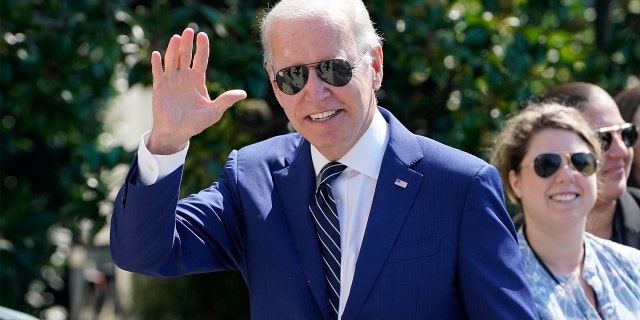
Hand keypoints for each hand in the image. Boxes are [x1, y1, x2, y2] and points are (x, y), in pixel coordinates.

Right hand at [148, 28, 246, 153]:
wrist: (177, 133)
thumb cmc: (196, 123)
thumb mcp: (214, 112)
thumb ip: (226, 101)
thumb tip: (243, 93)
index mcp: (197, 80)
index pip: (200, 60)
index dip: (202, 48)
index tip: (203, 35)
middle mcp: (184, 77)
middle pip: (186, 56)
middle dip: (188, 44)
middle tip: (189, 30)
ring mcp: (171, 81)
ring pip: (172, 61)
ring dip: (173, 49)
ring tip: (176, 38)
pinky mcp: (160, 88)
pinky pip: (158, 73)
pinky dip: (157, 64)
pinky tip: (156, 54)